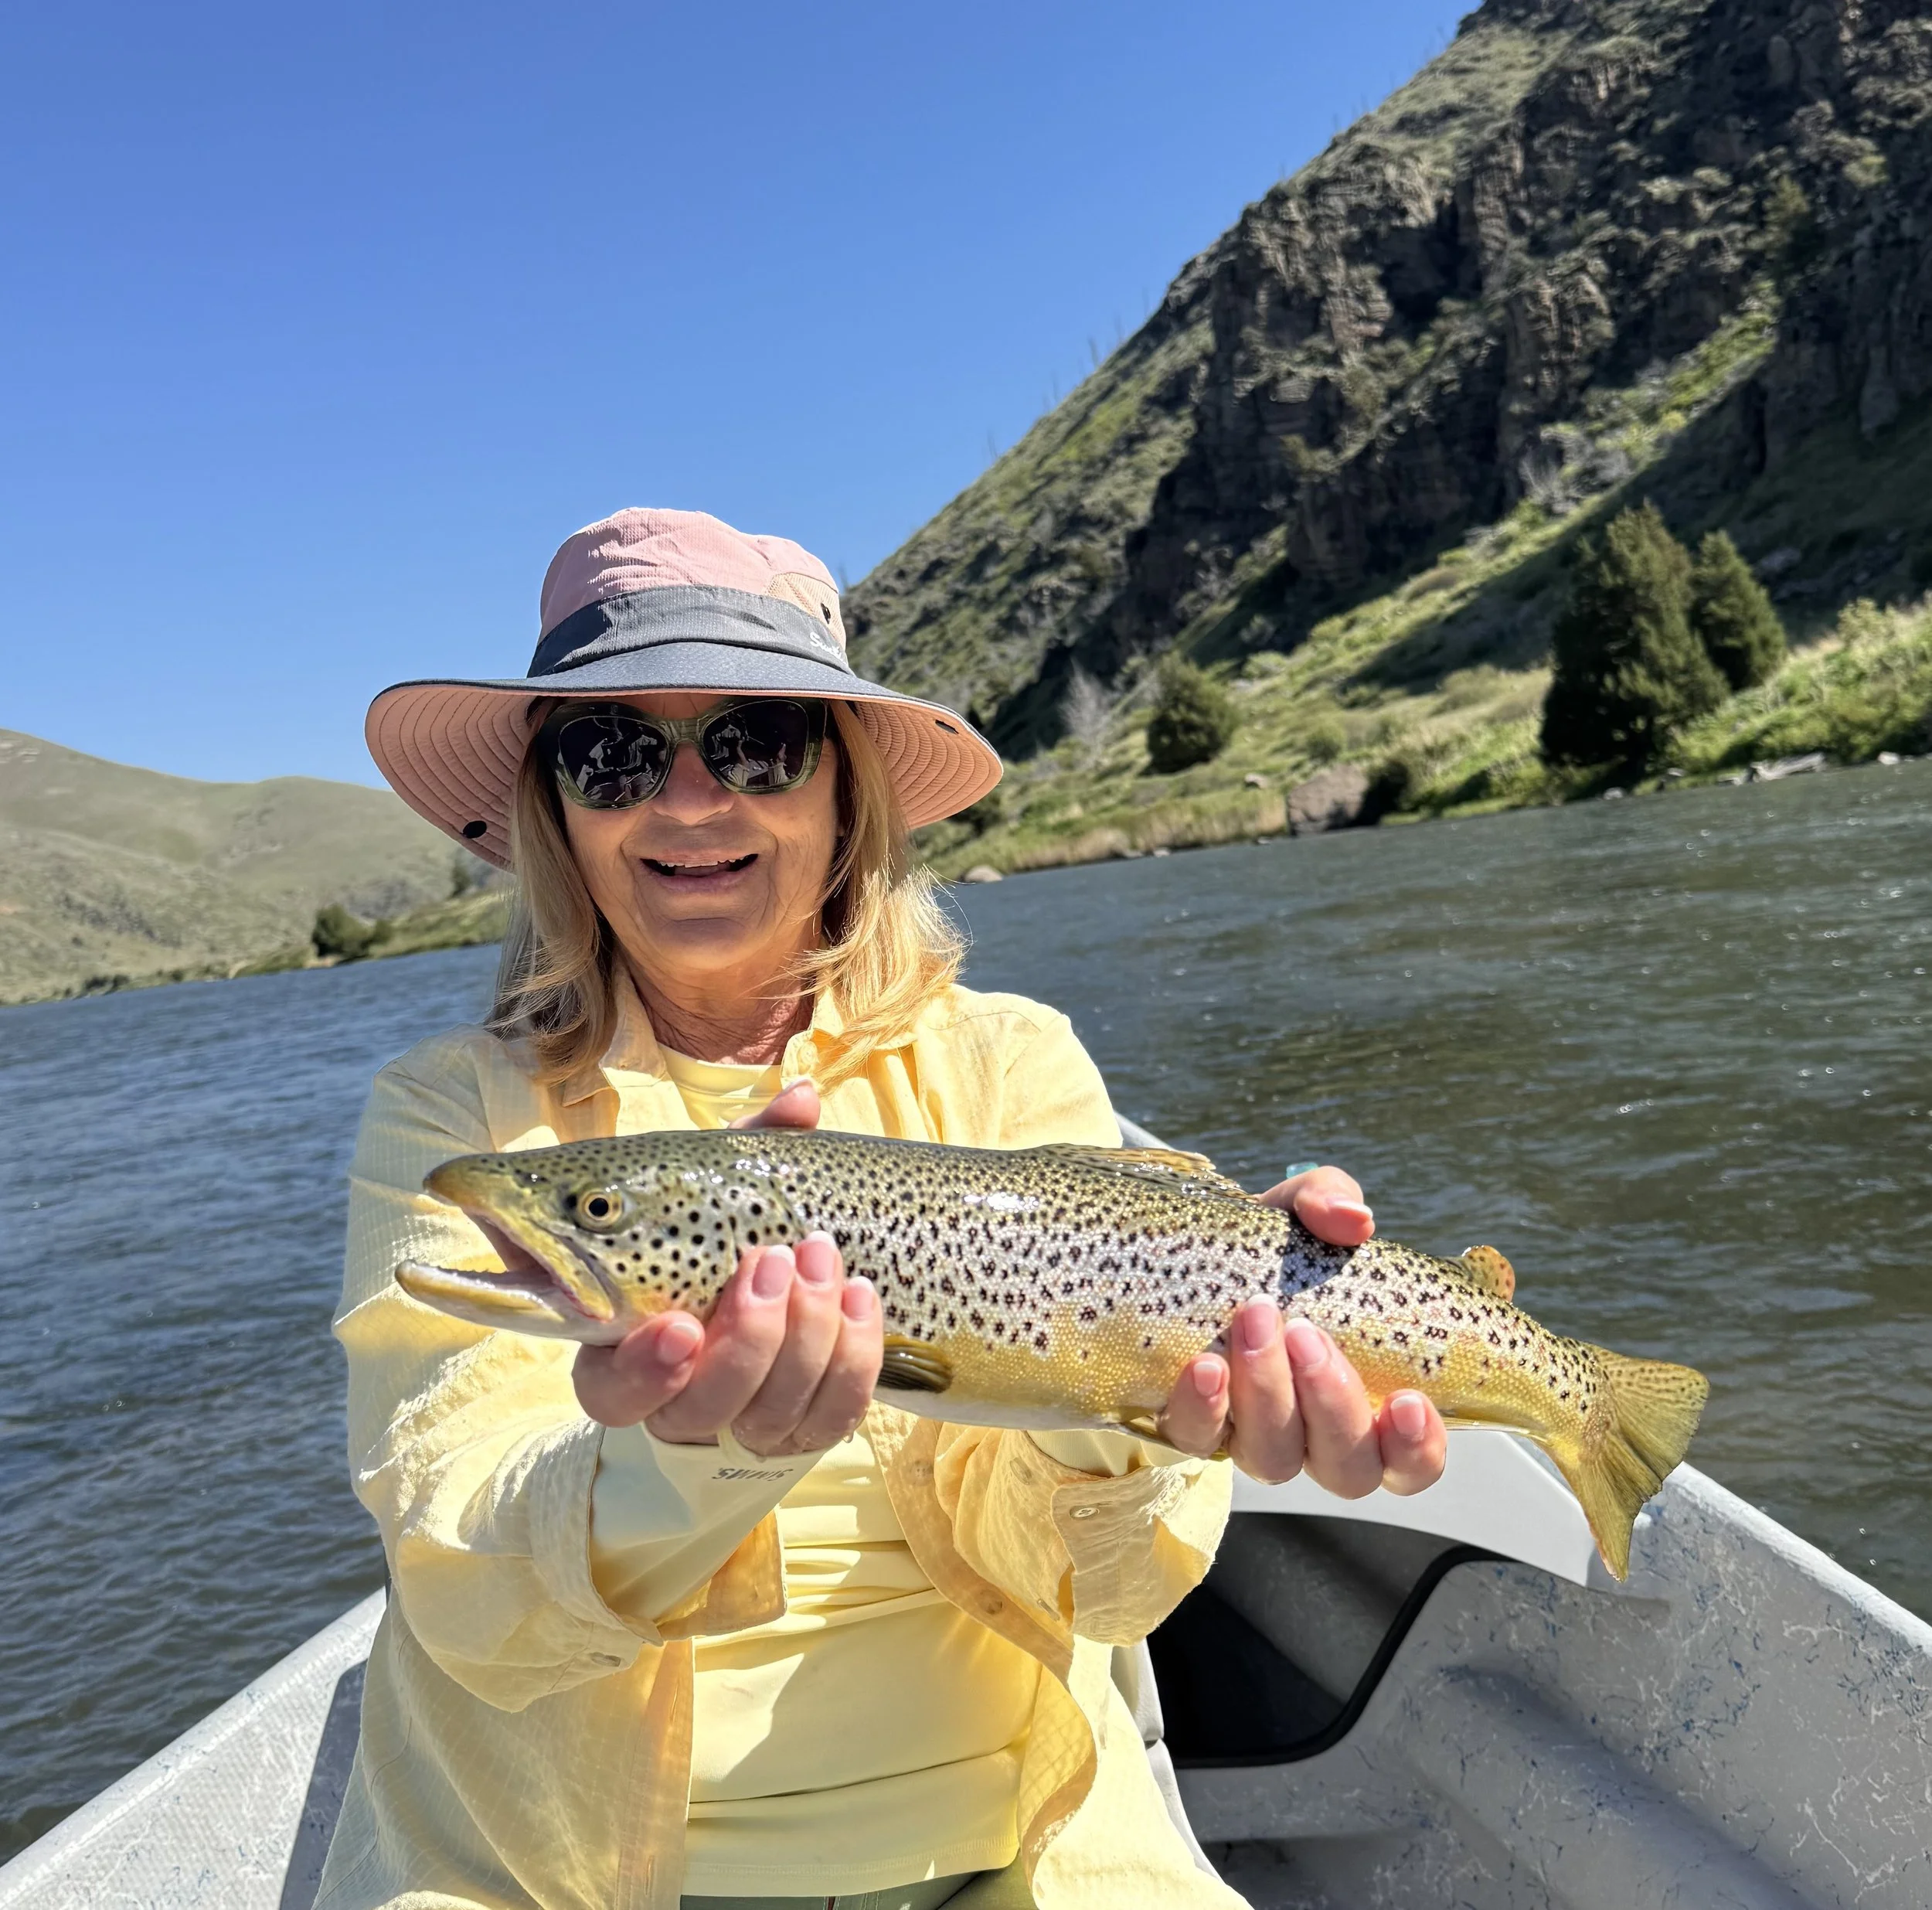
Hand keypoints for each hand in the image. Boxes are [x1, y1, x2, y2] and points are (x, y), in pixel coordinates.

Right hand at [572, 1080, 884, 1455]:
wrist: (789, 1302)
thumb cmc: (733, 1234)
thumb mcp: (727, 1187)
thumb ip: (751, 1146)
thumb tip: (801, 1098)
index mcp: (629, 1351)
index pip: (610, 1391)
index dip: (642, 1371)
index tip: (681, 1327)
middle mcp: (681, 1402)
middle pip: (702, 1406)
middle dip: (750, 1336)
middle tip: (773, 1259)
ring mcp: (747, 1422)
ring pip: (770, 1414)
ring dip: (805, 1335)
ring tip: (821, 1263)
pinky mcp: (807, 1430)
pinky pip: (833, 1416)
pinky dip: (853, 1357)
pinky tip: (860, 1298)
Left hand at [1159, 1163, 1447, 1495]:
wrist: (1180, 1253)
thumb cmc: (1267, 1248)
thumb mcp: (1299, 1214)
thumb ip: (1330, 1201)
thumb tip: (1352, 1218)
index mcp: (1364, 1400)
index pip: (1410, 1459)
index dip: (1417, 1447)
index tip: (1410, 1400)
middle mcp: (1314, 1435)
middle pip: (1346, 1467)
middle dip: (1332, 1404)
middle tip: (1307, 1334)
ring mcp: (1251, 1437)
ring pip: (1275, 1459)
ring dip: (1268, 1394)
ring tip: (1255, 1320)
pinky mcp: (1192, 1427)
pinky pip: (1198, 1439)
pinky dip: (1204, 1407)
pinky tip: (1205, 1366)